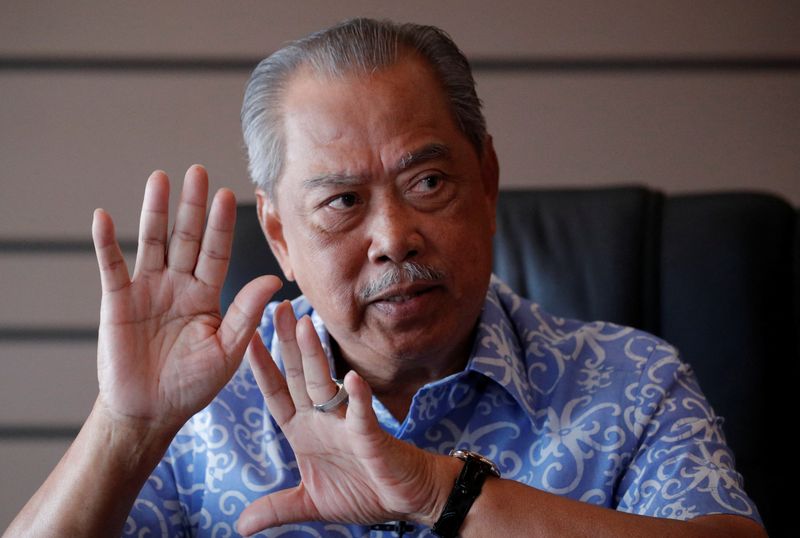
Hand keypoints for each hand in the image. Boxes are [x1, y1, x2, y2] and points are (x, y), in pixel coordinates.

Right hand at [91, 165, 280, 432]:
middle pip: (186, 237)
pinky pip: (111, 266)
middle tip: (197, 171)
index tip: (228, 194)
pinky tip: (104, 217)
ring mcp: (147, 290)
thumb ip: (246, 313)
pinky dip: (106, 243)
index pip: (216, 252)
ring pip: (152, 242)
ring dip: (154, 211)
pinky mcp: (117, 301)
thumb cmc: (192, 385)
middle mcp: (178, 285)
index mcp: (207, 296)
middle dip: (192, 206)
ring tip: (160, 178)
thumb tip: (275, 278)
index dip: (221, 225)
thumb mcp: (227, 350)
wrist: (150, 412)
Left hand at [237, 302, 452, 534]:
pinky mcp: (371, 437)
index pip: (276, 394)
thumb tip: (241, 525)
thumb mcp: (311, 504)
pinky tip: (352, 378)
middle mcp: (322, 420)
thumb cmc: (362, 491)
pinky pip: (362, 414)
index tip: (244, 338)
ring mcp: (346, 425)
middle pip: (299, 376)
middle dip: (287, 344)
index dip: (260, 368)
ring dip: (315, 357)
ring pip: (326, 385)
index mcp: (304, 431)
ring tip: (304, 327)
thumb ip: (277, 508)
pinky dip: (357, 398)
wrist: (406, 499)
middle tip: (276, 307)